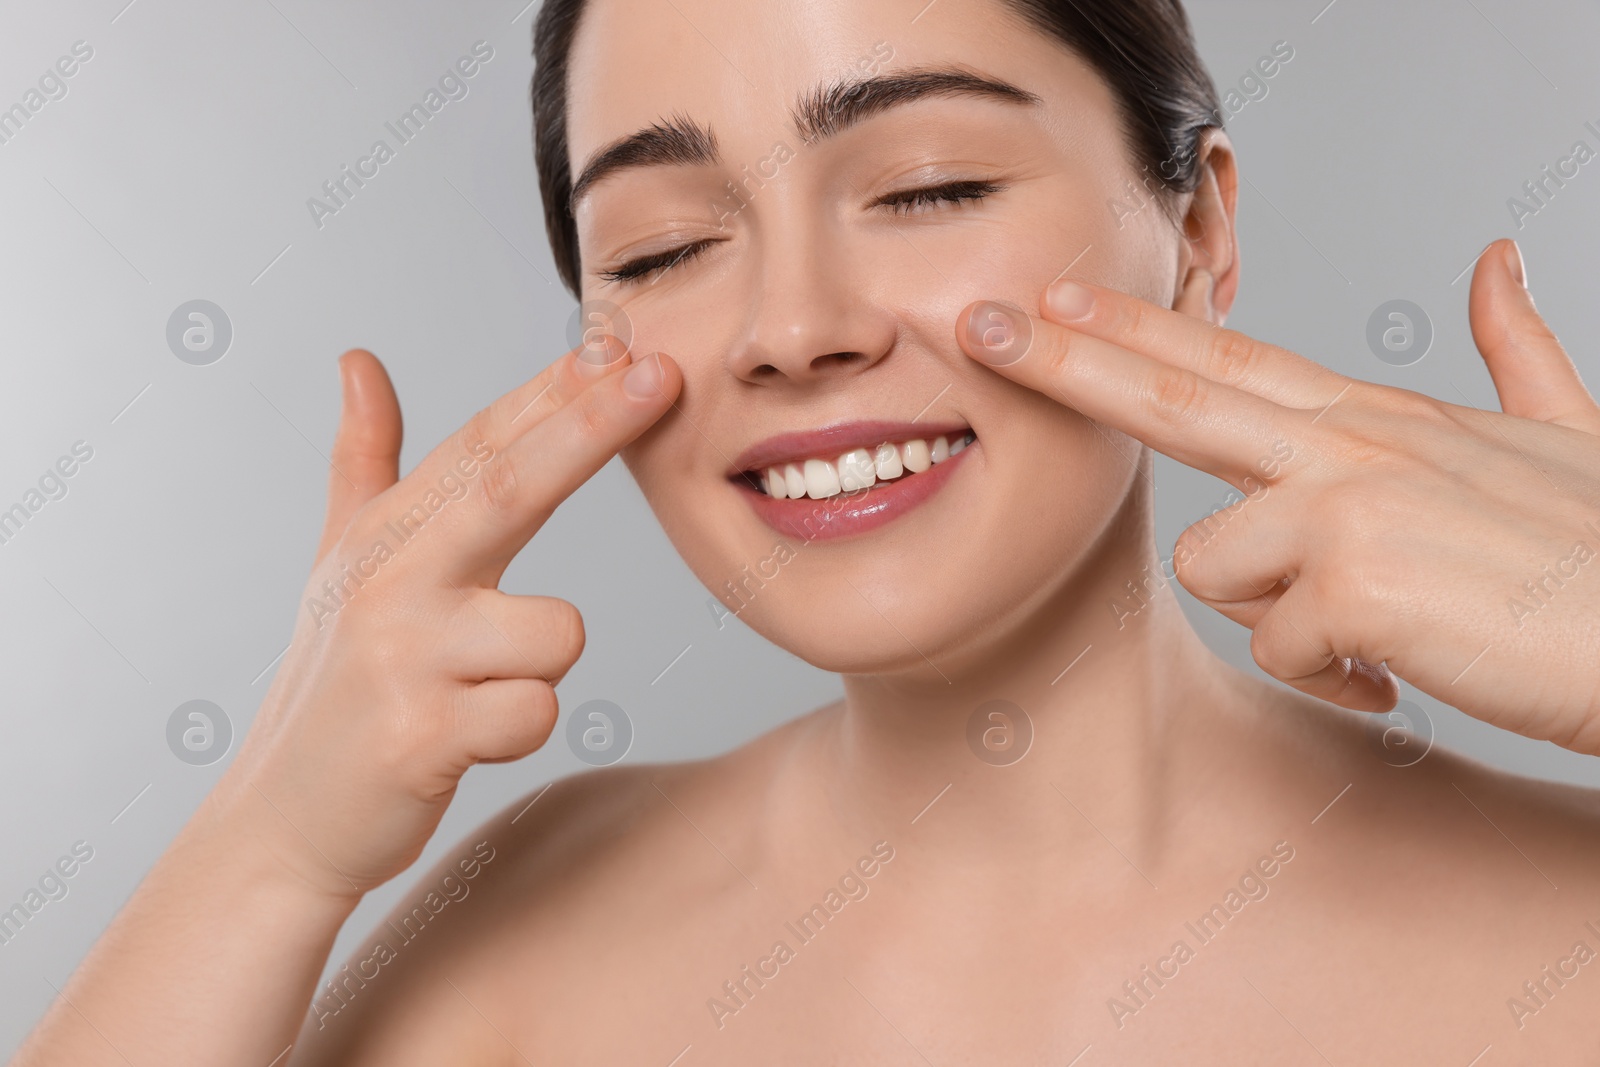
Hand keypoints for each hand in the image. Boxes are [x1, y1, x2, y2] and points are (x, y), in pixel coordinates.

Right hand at [208, 341, 679, 898]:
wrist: (283, 819)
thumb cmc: (334, 686)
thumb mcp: (341, 563)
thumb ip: (363, 461)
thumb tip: (358, 360)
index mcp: (385, 536)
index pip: (482, 446)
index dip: (552, 391)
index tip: (619, 341)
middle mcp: (391, 583)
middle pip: (508, 487)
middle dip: (589, 426)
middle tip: (657, 374)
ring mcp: (404, 658)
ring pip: (559, 632)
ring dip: (541, 666)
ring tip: (476, 692)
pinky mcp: (422, 736)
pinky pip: (540, 712)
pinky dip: (524, 728)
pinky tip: (466, 741)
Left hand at [956, 238, 1599, 752]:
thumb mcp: (1568, 434)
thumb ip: (1518, 348)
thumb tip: (1495, 254)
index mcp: (1377, 421)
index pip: (1230, 360)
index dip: (1134, 327)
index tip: (1053, 298)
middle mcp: (1353, 445)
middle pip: (1176, 394)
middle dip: (1067, 361)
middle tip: (980, 326)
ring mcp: (1351, 502)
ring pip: (1222, 569)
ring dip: (1288, 617)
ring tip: (1384, 624)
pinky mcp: (1358, 576)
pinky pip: (1285, 645)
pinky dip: (1340, 675)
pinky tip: (1404, 666)